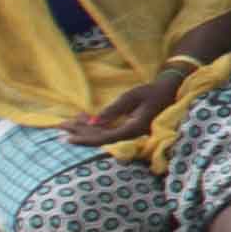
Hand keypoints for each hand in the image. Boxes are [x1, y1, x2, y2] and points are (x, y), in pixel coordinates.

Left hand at [59, 68, 188, 148]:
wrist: (170, 92)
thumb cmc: (152, 92)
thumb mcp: (132, 97)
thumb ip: (112, 110)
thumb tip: (92, 123)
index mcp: (134, 129)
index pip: (105, 139)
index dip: (85, 139)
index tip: (68, 138)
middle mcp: (131, 134)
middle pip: (101, 139)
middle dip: (80, 133)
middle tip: (60, 127)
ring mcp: (130, 133)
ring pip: (104, 135)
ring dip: (86, 130)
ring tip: (67, 123)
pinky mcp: (129, 128)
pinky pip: (109, 130)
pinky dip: (95, 126)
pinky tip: (83, 119)